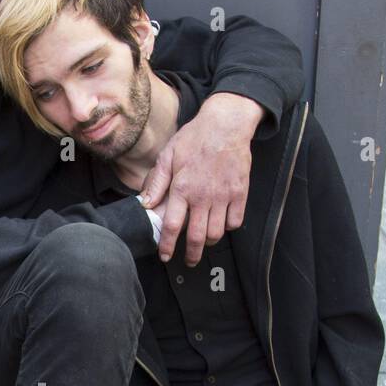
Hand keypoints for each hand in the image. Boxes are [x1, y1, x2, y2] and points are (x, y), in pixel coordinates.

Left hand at [139, 92, 262, 265]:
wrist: (226, 124)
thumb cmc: (194, 138)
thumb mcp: (168, 155)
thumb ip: (157, 181)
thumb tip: (146, 203)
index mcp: (182, 188)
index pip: (172, 226)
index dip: (168, 246)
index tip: (165, 256)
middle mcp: (202, 196)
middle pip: (197, 237)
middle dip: (192, 255)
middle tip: (189, 261)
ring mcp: (223, 196)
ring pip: (216, 233)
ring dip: (209, 241)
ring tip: (204, 240)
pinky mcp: (240, 193)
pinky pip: (235, 221)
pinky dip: (228, 227)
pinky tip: (222, 222)